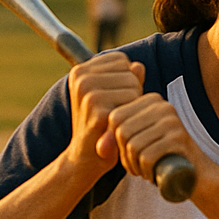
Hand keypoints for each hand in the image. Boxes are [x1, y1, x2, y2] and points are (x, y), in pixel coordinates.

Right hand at [68, 52, 145, 172]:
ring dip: (132, 104)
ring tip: (114, 119)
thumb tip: (138, 66)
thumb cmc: (101, 124)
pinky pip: (133, 103)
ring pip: (134, 86)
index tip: (111, 97)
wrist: (85, 157)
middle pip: (130, 72)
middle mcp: (81, 79)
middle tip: (113, 111)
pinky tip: (115, 127)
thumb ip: (126, 78)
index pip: (122, 61)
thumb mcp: (111, 96)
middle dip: (131, 92)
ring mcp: (88, 95)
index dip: (125, 79)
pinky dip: (130, 116)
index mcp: (80, 71)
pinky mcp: (98, 112)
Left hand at [105, 94, 203, 186]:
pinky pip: (146, 157)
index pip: (114, 118)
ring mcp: (172, 121)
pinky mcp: (178, 139)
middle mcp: (163, 106)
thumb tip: (99, 148)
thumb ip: (117, 138)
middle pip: (122, 131)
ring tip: (145, 168)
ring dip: (134, 165)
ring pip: (133, 145)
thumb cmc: (161, 158)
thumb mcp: (137, 142)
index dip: (115, 141)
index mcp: (151, 101)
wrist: (197, 175)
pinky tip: (153, 173)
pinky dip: (145, 171)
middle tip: (137, 164)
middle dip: (124, 154)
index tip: (130, 152)